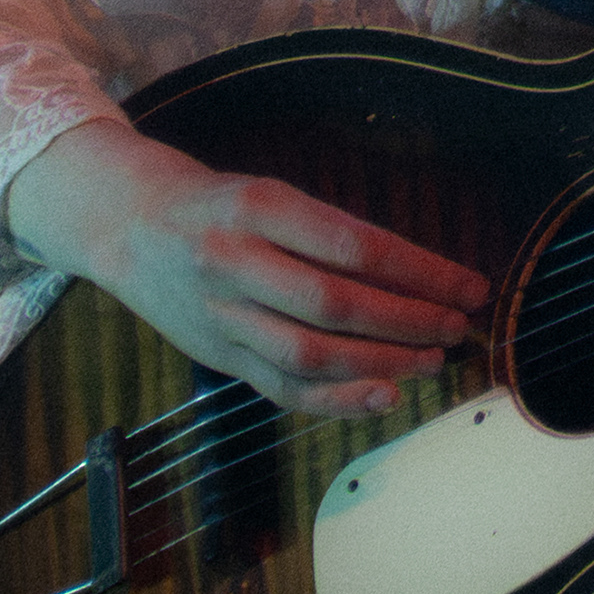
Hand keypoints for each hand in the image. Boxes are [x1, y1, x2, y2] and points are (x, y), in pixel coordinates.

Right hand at [6, 120, 486, 416]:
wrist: (124, 223)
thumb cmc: (216, 205)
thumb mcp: (270, 195)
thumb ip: (331, 235)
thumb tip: (419, 276)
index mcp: (257, 206)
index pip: (355, 245)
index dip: (420, 272)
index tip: (468, 285)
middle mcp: (234, 261)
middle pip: (337, 303)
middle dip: (409, 321)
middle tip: (459, 327)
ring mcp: (221, 315)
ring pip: (311, 353)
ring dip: (382, 363)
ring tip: (434, 361)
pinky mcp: (217, 356)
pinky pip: (282, 387)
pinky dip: (336, 398)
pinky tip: (383, 396)